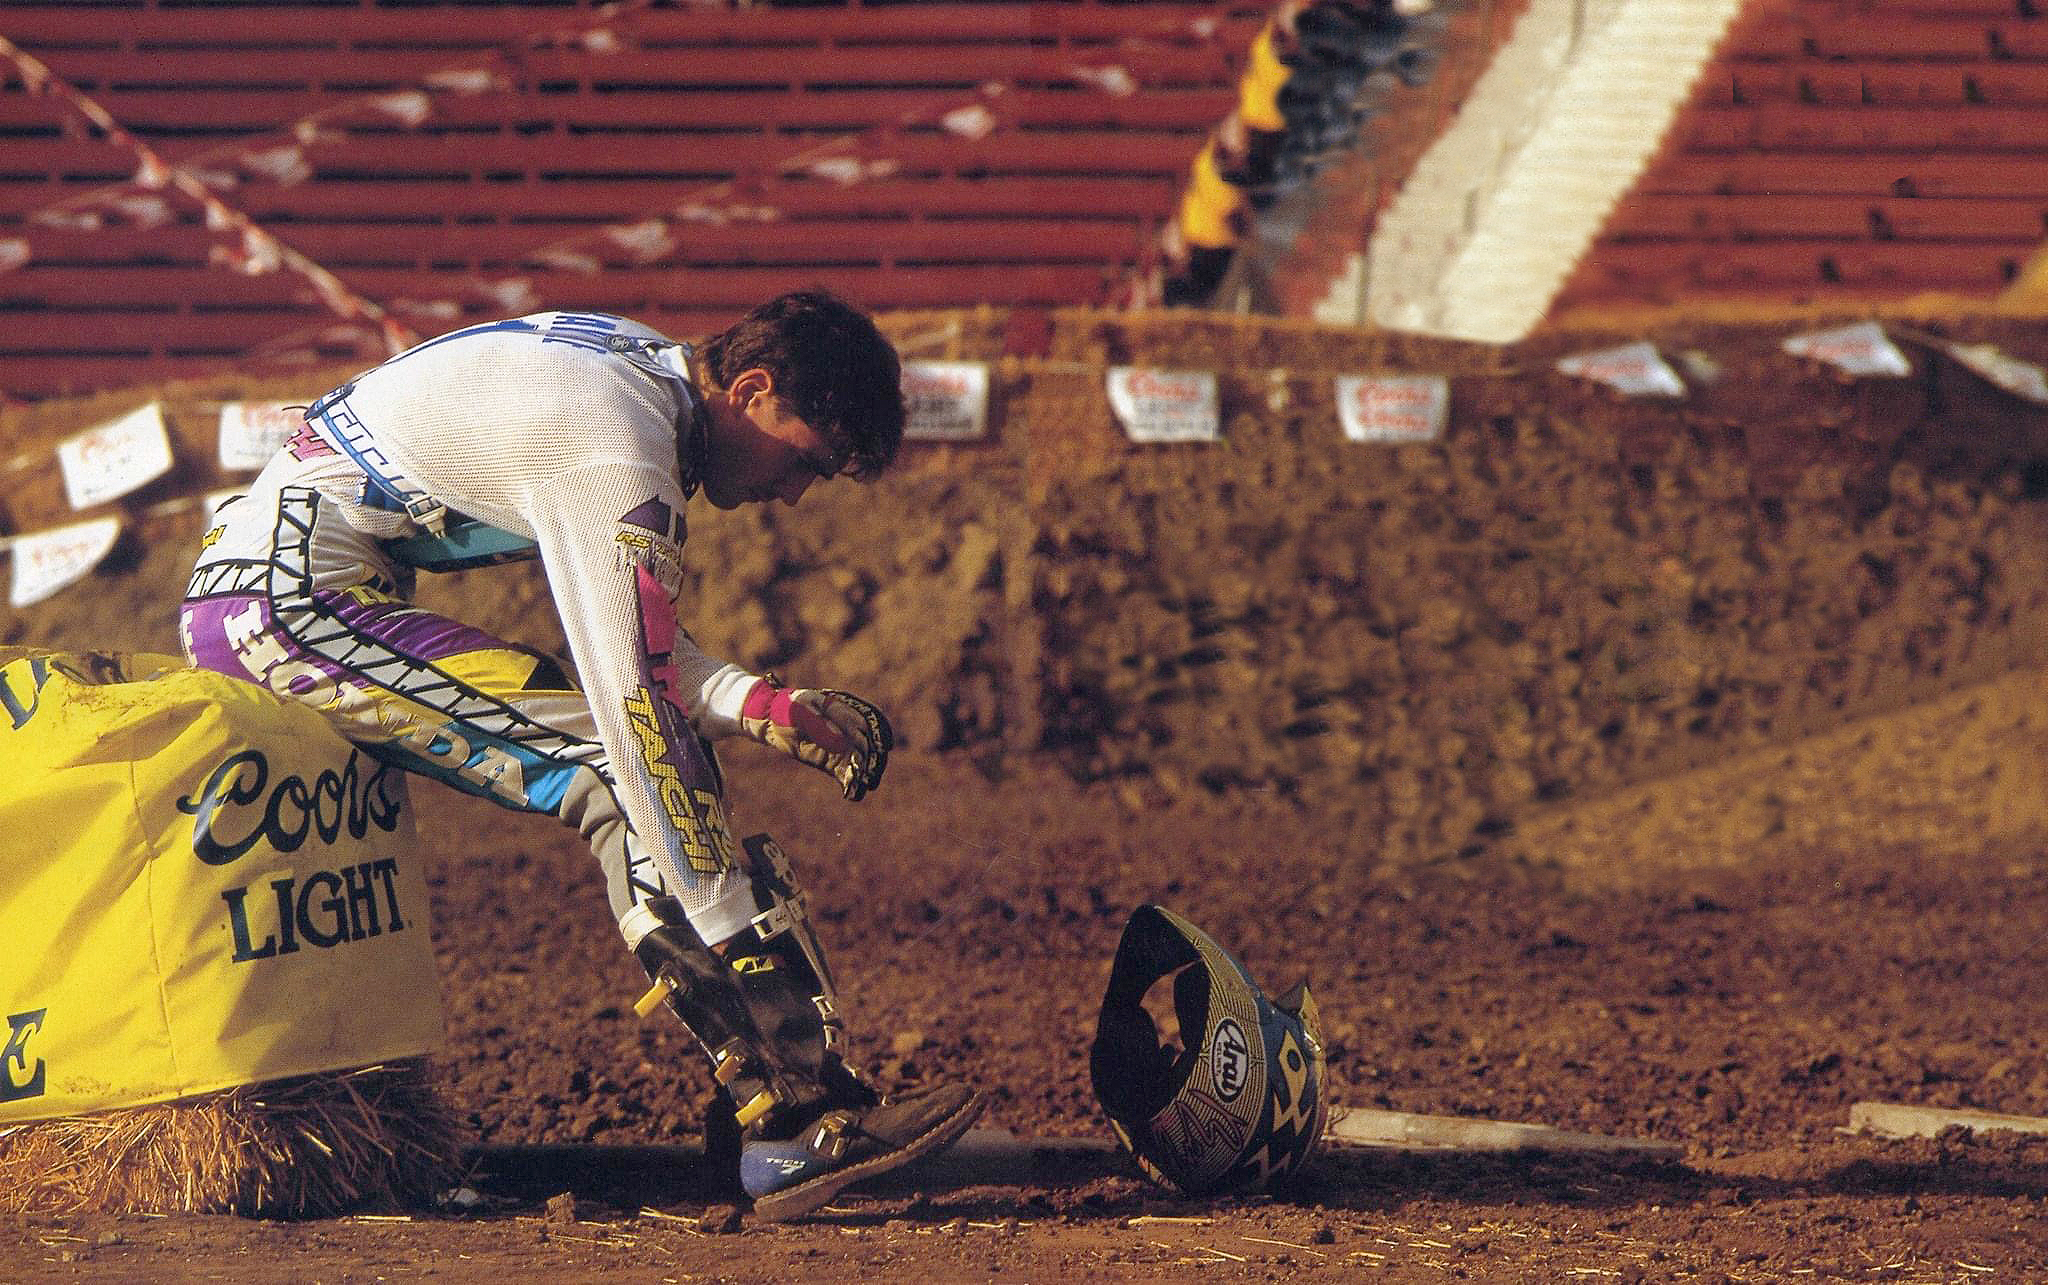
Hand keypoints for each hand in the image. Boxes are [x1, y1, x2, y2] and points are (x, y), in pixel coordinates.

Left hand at [737, 678, 891, 799]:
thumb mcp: (797, 711)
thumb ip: (818, 724)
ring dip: (866, 772)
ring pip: (859, 758)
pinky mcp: (831, 759)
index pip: (862, 720)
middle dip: (874, 756)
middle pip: (869, 741)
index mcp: (841, 706)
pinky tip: (853, 794)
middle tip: (874, 771)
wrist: (769, 718)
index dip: (872, 733)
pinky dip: (850, 782)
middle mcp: (846, 725)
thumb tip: (842, 741)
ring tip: (868, 785)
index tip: (876, 748)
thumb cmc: (784, 709)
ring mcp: (839, 743)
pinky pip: (844, 771)